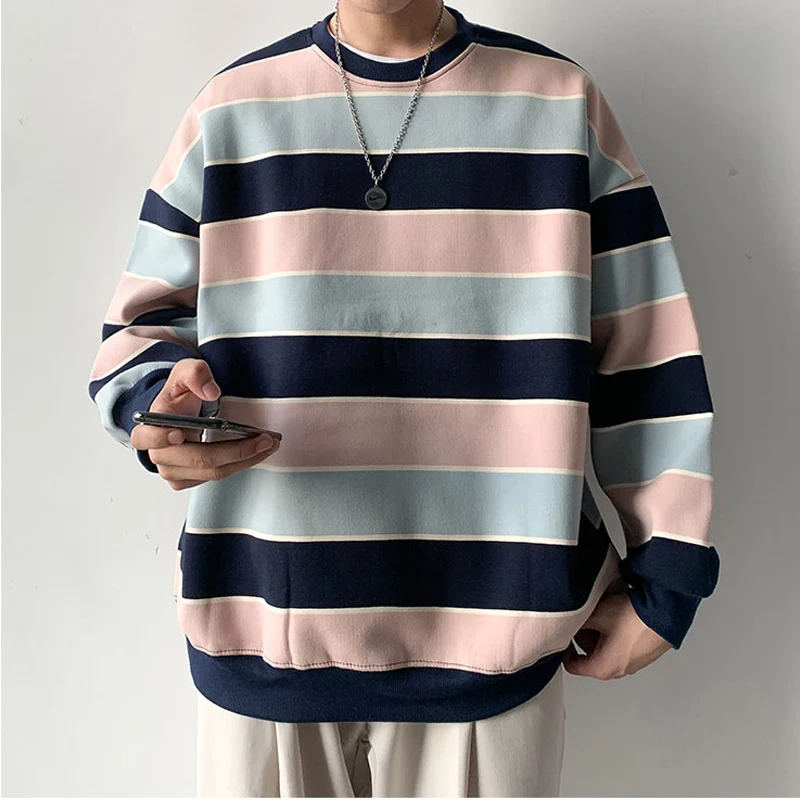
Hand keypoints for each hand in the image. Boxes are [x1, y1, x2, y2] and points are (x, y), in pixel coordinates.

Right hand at [129, 358, 279, 489]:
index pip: (146, 437)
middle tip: (264, 440)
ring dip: (244, 460)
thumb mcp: (185, 372)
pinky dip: (238, 465)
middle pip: (199, 459)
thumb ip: (195, 373)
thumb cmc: (179, 396)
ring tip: (267, 445)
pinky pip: (215, 477)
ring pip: (212, 472)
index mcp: (150, 427)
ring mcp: (172, 471)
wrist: (179, 413)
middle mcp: (159, 454)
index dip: (160, 438)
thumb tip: (210, 391)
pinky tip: (254, 453)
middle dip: (236, 451)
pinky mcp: (186, 480)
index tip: (178, 433)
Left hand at [562, 592, 672, 679]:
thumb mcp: (596, 615)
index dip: (564, 647)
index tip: (565, 632)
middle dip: (584, 635)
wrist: (665, 613)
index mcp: (603, 668)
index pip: (572, 665)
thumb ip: (577, 621)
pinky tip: (619, 614)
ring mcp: (633, 663)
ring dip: (600, 631)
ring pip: (605, 648)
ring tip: (604, 612)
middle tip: (586, 616)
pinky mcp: (644, 654)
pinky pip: (621, 645)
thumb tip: (569, 620)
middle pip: (589, 655)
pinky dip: (616, 632)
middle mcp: (618, 671)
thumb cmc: (633, 619)